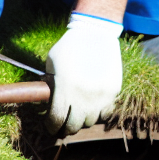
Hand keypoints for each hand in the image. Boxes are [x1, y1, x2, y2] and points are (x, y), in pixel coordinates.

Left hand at [45, 12, 122, 135]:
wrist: (95, 32)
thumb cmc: (69, 46)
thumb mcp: (52, 62)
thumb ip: (49, 82)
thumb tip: (46, 100)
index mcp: (65, 90)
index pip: (57, 120)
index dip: (51, 127)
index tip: (50, 126)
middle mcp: (83, 97)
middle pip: (73, 126)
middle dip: (66, 127)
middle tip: (63, 124)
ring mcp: (100, 95)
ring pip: (90, 121)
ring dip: (82, 119)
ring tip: (78, 111)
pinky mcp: (112, 91)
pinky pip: (105, 112)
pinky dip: (97, 112)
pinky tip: (92, 105)